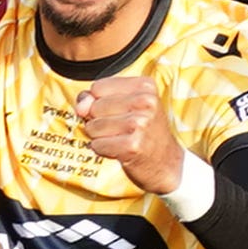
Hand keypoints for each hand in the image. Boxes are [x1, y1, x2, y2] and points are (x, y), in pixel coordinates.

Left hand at [76, 71, 186, 195]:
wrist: (166, 163)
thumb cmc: (143, 132)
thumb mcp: (126, 106)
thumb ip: (96, 98)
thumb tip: (81, 106)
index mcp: (145, 86)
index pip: (97, 87)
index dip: (99, 102)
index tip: (118, 112)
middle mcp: (145, 101)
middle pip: (94, 107)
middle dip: (99, 121)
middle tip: (121, 128)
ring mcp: (140, 123)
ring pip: (93, 126)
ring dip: (100, 137)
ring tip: (120, 139)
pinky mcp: (132, 145)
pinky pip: (97, 145)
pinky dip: (103, 150)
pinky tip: (120, 150)